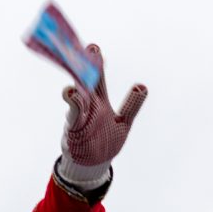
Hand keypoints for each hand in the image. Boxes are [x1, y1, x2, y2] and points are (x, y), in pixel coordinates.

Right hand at [61, 44, 147, 167]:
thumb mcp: (123, 122)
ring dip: (78, 82)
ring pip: (78, 96)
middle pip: (85, 83)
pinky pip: (73, 114)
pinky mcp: (73, 129)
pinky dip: (73, 103)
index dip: (96, 65)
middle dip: (83, 67)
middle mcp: (87, 105)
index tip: (93, 48)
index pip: (96, 79)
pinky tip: (69, 92)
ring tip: (80, 68)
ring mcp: (79, 116)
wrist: (93, 163)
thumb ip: (132, 105)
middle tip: (85, 50)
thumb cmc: (106, 140)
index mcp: (98, 102)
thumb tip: (143, 87)